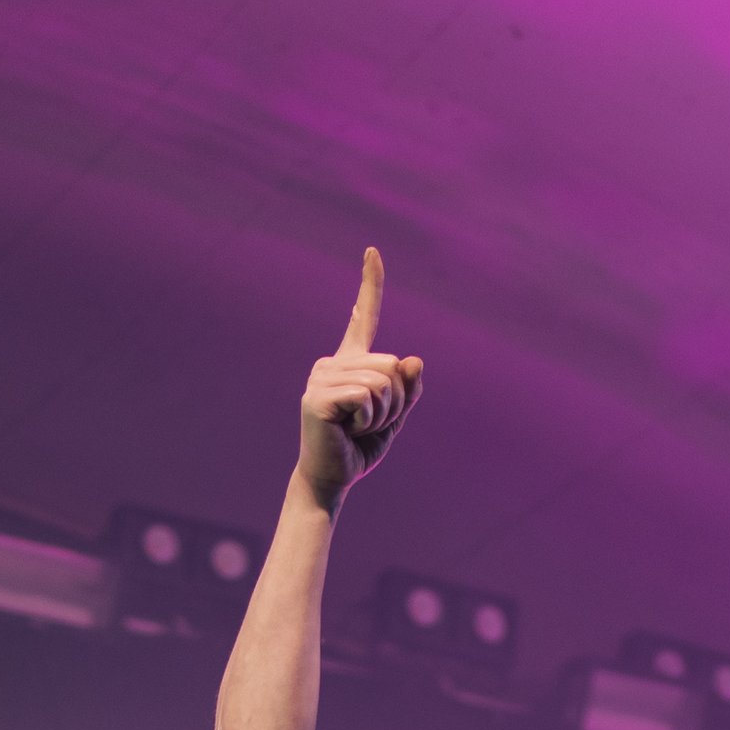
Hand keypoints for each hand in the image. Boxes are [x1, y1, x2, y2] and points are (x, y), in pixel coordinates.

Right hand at [298, 247, 421, 505]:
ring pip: (381, 381)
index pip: (364, 318)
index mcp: (350, 363)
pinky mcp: (316, 396)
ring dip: (381, 413)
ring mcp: (321, 377)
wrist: (332, 479)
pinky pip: (366, 396)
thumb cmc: (359, 448)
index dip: (370, 285)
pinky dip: (368, 419)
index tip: (373, 251)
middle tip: (367, 423)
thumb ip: (407, 390)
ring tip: (356, 427)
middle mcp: (332, 363)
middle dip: (393, 401)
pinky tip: (347, 430)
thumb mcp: (394, 418)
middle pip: (391, 364)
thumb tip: (413, 359)